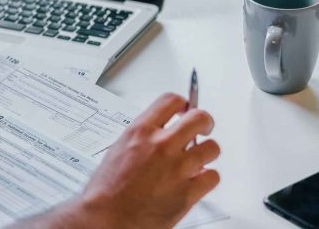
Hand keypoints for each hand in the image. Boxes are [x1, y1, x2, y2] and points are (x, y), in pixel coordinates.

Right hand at [75, 93, 219, 227]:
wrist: (106, 219)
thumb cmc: (106, 191)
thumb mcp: (118, 149)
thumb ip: (142, 138)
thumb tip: (158, 135)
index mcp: (141, 132)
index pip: (171, 101)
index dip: (183, 103)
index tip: (185, 108)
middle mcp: (161, 145)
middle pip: (199, 118)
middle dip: (204, 122)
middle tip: (203, 128)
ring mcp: (177, 168)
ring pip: (212, 148)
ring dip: (206, 152)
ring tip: (198, 159)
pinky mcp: (187, 192)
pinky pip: (212, 177)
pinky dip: (207, 179)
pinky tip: (197, 180)